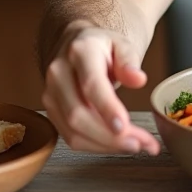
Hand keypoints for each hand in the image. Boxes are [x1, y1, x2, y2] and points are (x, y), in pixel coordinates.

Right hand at [41, 24, 160, 154]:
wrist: (76, 45)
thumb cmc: (101, 47)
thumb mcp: (122, 45)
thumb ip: (130, 61)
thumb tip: (138, 79)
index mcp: (80, 52)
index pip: (91, 84)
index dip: (107, 108)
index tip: (124, 126)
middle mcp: (59, 73)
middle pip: (78, 114)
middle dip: (110, 136)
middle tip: (140, 142)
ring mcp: (52, 94)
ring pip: (73, 131)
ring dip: (105, 145)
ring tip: (135, 145)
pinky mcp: (52, 112)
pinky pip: (71, 138)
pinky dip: (96, 146)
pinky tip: (117, 144)